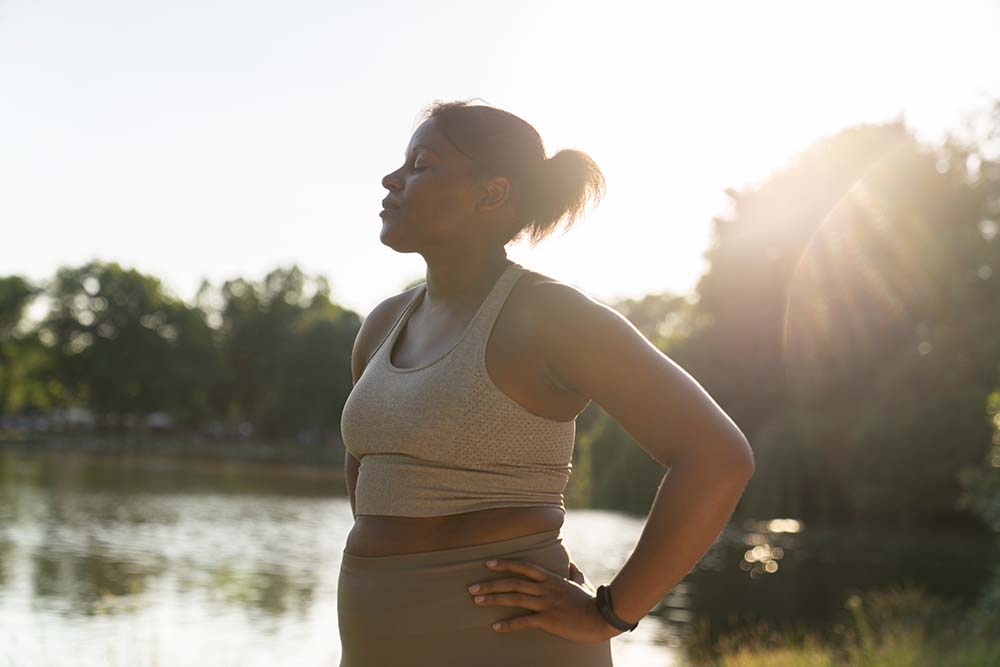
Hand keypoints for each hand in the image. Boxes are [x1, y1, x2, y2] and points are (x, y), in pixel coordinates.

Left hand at [466, 558, 622, 643]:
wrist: (601, 617)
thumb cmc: (591, 601)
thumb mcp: (582, 583)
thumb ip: (574, 573)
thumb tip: (570, 563)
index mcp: (551, 578)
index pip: (523, 567)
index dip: (505, 564)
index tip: (488, 563)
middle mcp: (545, 588)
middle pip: (512, 583)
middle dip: (490, 584)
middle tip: (471, 586)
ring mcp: (545, 603)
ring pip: (514, 599)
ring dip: (493, 599)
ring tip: (477, 600)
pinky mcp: (548, 620)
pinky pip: (524, 621)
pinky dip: (508, 624)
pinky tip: (495, 627)